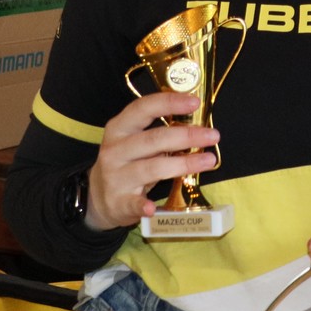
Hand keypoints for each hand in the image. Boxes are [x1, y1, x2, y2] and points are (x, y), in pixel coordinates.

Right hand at [83, 91, 218, 230]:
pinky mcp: (118, 202)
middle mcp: (115, 150)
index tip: (195, 102)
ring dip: (183, 164)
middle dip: (186, 136)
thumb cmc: (125, 164)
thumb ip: (157, 133)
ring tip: (208, 160)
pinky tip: (153, 208)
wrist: (98, 198)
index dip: (169, 102)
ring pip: (152, 168)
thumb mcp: (132, 142)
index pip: (143, 109)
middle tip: (213, 135)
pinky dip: (143, 206)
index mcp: (119, 129)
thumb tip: (196, 126)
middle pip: (153, 139)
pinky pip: (132, 203)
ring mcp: (115, 176)